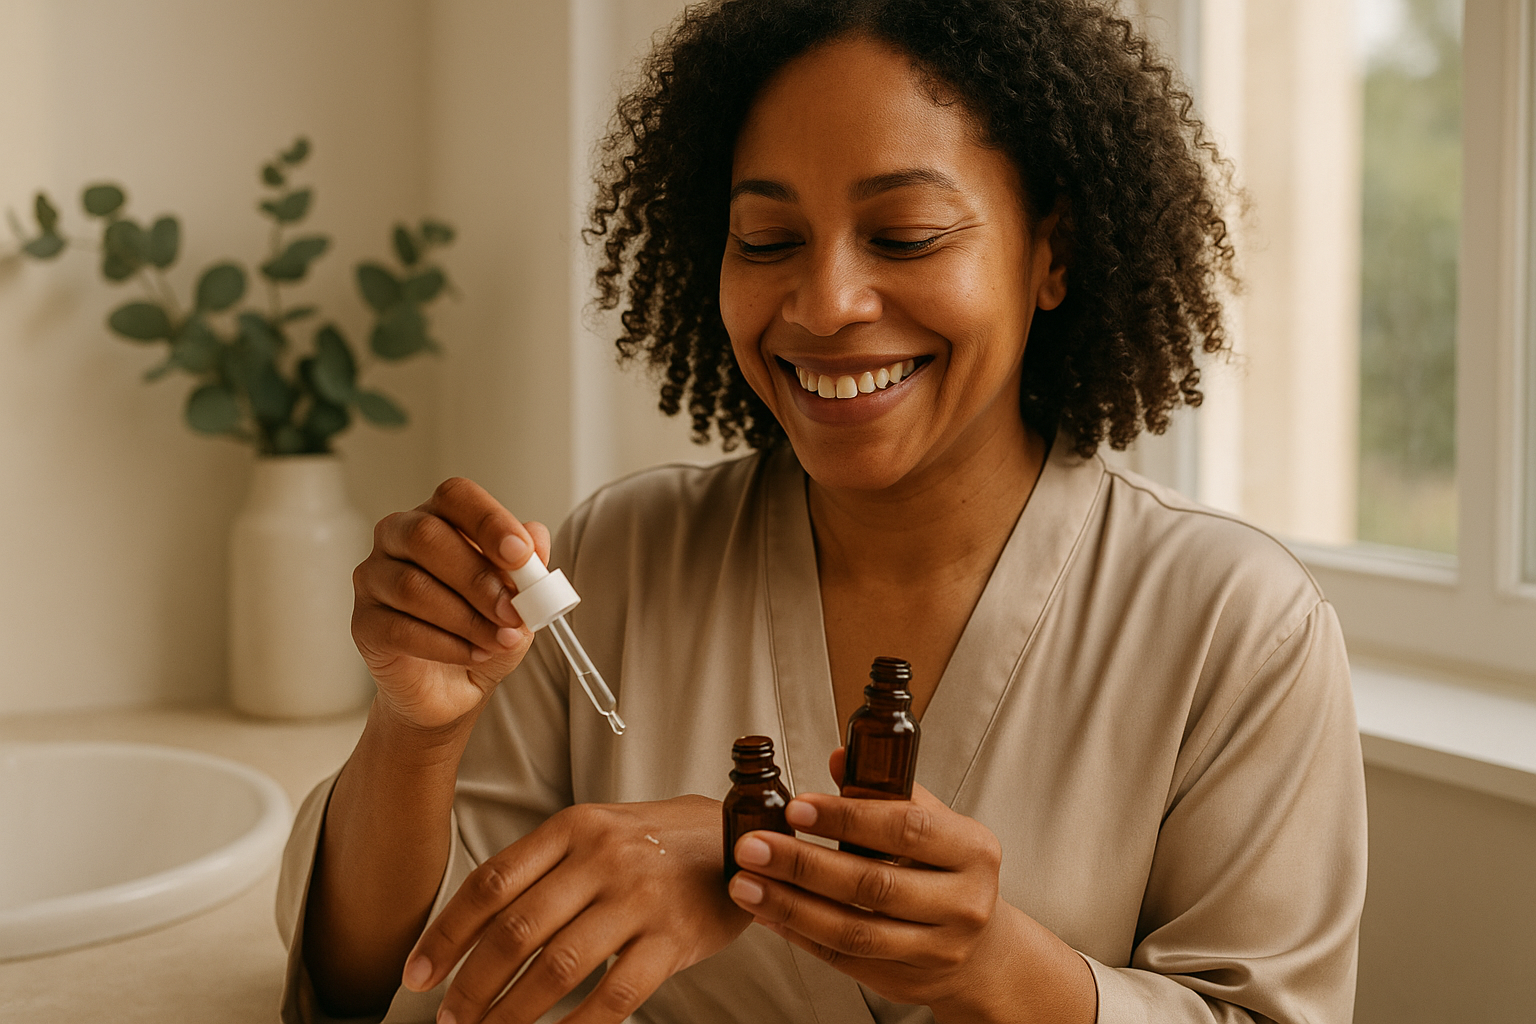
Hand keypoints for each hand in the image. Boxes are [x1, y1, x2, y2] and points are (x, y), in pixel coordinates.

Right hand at [351, 477, 552, 730]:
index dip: (489, 521)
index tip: (522, 554)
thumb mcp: (518, 597)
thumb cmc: (481, 629)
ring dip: (467, 618)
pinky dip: (447, 645)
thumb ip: (527, 566)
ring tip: (501, 640)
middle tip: (514, 611)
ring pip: (412, 586)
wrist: (454, 688)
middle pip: (426, 537)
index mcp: (438, 517)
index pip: (455, 497)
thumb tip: (535, 539)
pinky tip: (474, 654)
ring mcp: (373, 578)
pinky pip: (400, 628)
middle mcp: (397, 538)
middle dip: (478, 578)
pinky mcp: (364, 623)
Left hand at [402, 796, 751, 1023]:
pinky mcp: (673, 938)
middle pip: (517, 931)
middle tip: (449, 1019)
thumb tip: (471, 929)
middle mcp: (603, 859)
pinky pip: (615, 995)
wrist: (740, 837)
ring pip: (558, 968)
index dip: (447, 934)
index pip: (492, 884)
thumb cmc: (654, 842)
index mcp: (573, 828)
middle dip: (472, 985)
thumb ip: (542, 869)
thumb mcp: (596, 832)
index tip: (418, 974)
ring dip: (512, 1012)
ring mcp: (640, 899)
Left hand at [726, 751, 1093, 1022]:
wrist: (983, 947)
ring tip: (746, 883)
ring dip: (791, 905)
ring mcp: (937, 949)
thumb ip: (888, 791)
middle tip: (754, 846)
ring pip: (853, 931)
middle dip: (804, 864)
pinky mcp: (906, 981)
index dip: (848, 818)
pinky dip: (799, 934)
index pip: (906, 829)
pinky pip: (843, 959)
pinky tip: (767, 911)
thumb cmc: (950, 870)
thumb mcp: (936, 824)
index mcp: (973, 851)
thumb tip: (839, 759)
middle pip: (873, 885)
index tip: (796, 807)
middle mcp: (963, 904)